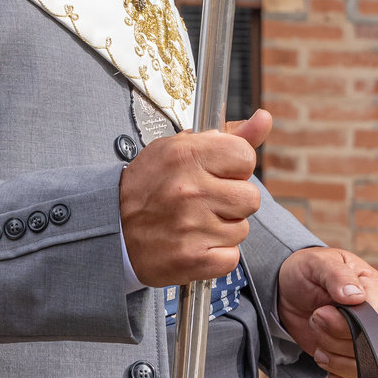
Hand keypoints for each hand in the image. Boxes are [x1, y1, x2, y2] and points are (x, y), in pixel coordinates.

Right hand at [119, 110, 271, 286]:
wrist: (112, 226)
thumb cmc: (149, 184)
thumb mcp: (178, 148)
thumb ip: (227, 136)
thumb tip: (264, 119)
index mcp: (186, 155)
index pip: (245, 157)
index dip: (235, 167)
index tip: (217, 172)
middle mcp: (190, 190)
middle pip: (250, 197)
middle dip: (232, 200)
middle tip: (206, 200)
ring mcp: (192, 227)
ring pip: (242, 229)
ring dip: (224, 228)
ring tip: (196, 222)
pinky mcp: (193, 259)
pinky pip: (232, 257)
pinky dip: (217, 253)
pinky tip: (195, 242)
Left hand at [276, 247, 377, 377]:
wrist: (288, 290)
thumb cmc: (306, 271)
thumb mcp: (316, 263)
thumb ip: (336, 276)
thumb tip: (355, 295)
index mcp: (374, 288)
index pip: (374, 318)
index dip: (345, 323)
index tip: (321, 312)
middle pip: (367, 346)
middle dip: (332, 338)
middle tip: (314, 318)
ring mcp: (367, 338)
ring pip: (360, 365)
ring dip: (331, 356)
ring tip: (316, 334)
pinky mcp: (353, 355)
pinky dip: (339, 377)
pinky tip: (323, 361)